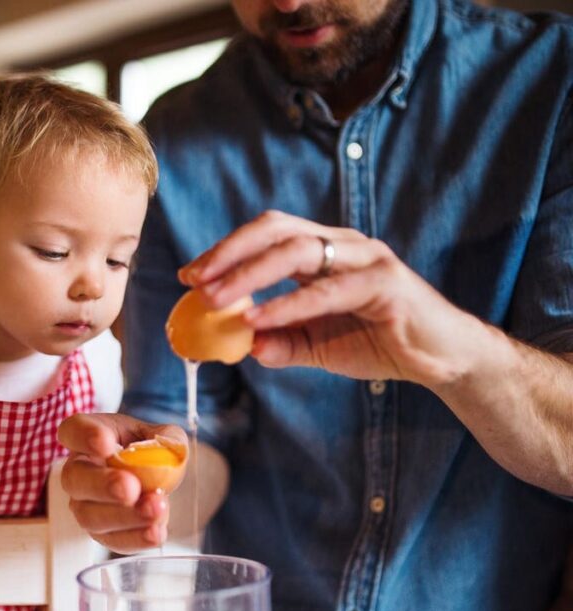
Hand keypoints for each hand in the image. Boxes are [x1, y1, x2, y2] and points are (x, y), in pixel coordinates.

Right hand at [58, 413, 184, 553]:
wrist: (151, 477)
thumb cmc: (145, 449)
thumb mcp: (160, 434)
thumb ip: (167, 439)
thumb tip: (169, 452)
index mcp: (86, 435)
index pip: (73, 431)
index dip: (85, 437)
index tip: (105, 443)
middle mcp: (78, 470)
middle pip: (75, 479)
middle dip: (104, 485)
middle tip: (130, 488)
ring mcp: (85, 504)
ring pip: (90, 516)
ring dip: (124, 516)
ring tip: (154, 509)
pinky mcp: (102, 532)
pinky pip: (112, 540)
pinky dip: (135, 538)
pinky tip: (155, 531)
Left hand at [179, 210, 487, 387]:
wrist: (442, 360)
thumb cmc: (380, 344)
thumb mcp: (318, 347)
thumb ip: (282, 343)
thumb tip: (241, 346)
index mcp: (325, 250)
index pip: (267, 234)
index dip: (226, 250)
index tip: (189, 275)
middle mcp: (343, 244)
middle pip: (276, 230)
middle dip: (229, 253)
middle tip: (194, 280)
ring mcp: (366, 258)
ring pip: (298, 251)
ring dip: (249, 274)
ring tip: (215, 298)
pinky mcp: (386, 283)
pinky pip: (327, 291)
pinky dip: (288, 304)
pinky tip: (258, 320)